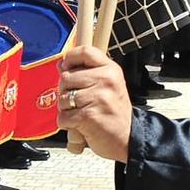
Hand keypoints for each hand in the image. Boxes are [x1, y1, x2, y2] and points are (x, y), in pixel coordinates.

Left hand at [55, 45, 132, 162]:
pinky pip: (63, 117)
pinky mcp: (88, 116)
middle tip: (80, 102)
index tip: (66, 67)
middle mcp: (105, 80)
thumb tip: (61, 65)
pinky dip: (67, 124)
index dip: (70, 58)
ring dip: (67, 110)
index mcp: (110, 70)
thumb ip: (87, 73)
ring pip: (62, 98)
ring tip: (82, 114)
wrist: (127, 138)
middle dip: (66, 92)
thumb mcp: (108, 86)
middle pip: (66, 77)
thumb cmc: (113, 112)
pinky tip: (81, 125)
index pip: (85, 51)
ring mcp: (97, 97)